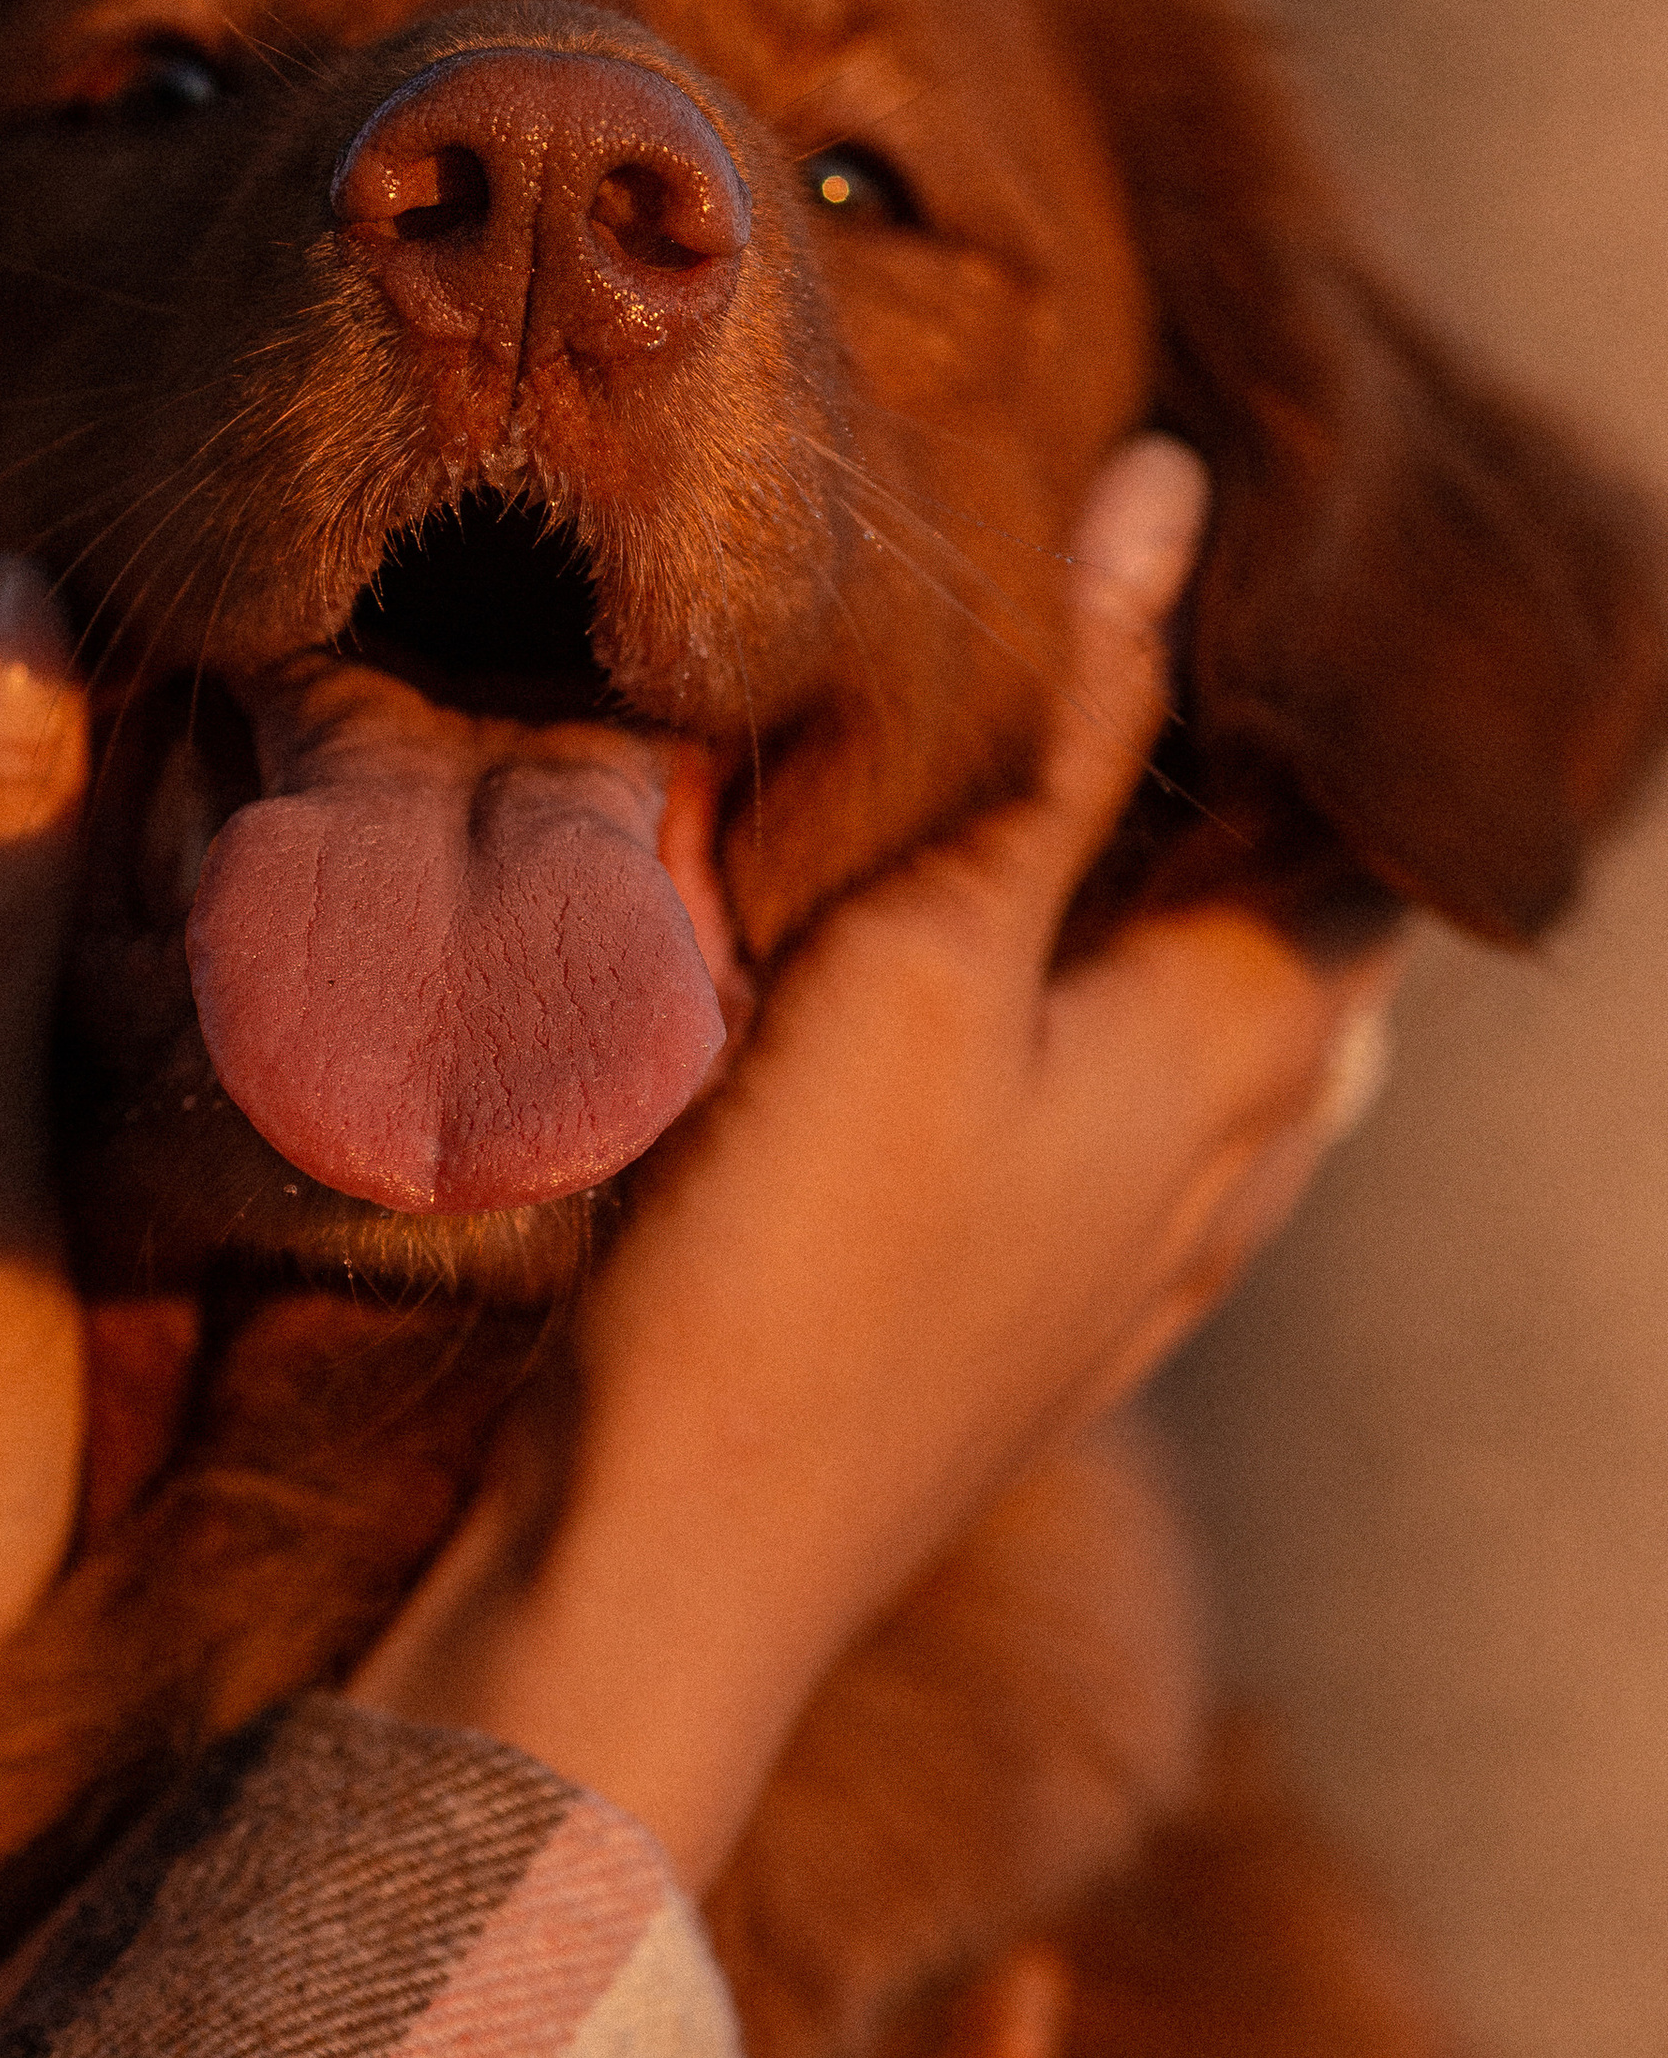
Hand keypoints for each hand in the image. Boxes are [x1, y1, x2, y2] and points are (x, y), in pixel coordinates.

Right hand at [359, 436, 1399, 1888]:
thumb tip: (1178, 495)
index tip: (1294, 585)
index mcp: (1238, 1061)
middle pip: (1323, 954)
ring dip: (1216, 930)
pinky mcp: (1042, 1329)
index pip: (1383, 855)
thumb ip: (1066, 735)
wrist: (673, 1562)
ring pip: (1251, 1065)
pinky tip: (1051, 1020)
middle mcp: (1232, 1172)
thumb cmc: (798, 1254)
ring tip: (1135, 806)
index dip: (1364, 724)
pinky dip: (1138, 1044)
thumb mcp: (926, 955)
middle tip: (1196, 661)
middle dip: (1289, 814)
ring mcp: (1145, 1272)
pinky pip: (1154, 1153)